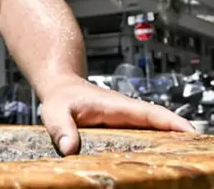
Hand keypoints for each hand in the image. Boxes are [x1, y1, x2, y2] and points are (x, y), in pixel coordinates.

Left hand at [40, 76, 194, 155]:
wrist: (60, 88)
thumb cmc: (60, 97)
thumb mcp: (55, 112)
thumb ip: (61, 129)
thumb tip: (69, 149)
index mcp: (116, 106)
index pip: (150, 113)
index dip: (172, 123)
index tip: (191, 133)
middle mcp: (126, 112)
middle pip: (160, 124)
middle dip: (179, 137)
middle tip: (195, 155)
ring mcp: (126, 120)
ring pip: (154, 131)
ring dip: (169, 143)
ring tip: (183, 162)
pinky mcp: (123, 128)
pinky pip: (144, 136)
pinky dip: (155, 146)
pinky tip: (160, 161)